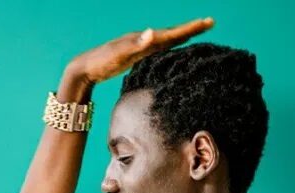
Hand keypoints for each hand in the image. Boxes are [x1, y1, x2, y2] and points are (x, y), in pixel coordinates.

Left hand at [68, 18, 214, 84]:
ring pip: (165, 39)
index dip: (190, 28)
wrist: (84, 67)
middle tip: (209, 23)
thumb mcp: (119, 54)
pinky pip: (156, 48)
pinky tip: (169, 47)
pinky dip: (168, 45)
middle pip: (172, 33)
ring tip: (195, 31)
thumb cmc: (101, 62)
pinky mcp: (134, 54)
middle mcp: (143, 39)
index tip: (208, 22)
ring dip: (181, 35)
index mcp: (144, 39)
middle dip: (191, 28)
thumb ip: (137, 45)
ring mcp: (139, 46)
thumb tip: (153, 32)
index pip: (172, 33)